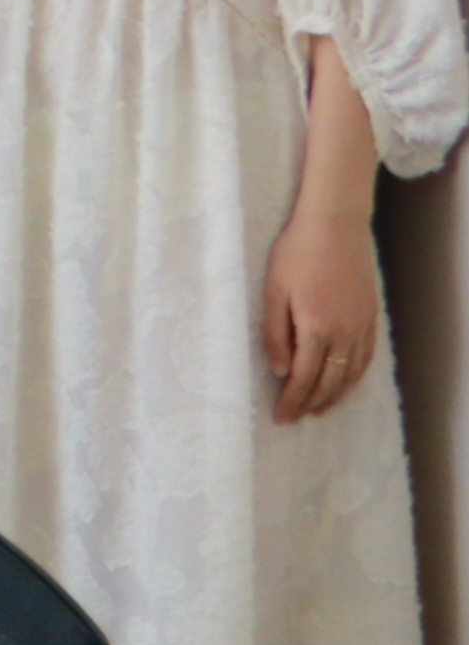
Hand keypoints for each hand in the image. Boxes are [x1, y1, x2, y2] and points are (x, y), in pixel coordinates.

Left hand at [268, 198, 387, 422]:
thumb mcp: (273, 292)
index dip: (292, 401)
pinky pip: (366, 356)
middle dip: (312, 403)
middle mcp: (344, 333)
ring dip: (336, 395)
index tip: (282, 418)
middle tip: (296, 418)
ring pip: (351, 373)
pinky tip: (346, 381)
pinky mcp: (371, 315)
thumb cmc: (296, 254)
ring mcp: (361, 325)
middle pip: (329, 381)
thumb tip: (281, 371)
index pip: (304, 378)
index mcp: (317, 329)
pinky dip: (355, 376)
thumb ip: (275, 334)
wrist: (335, 225)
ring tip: (320, 409)